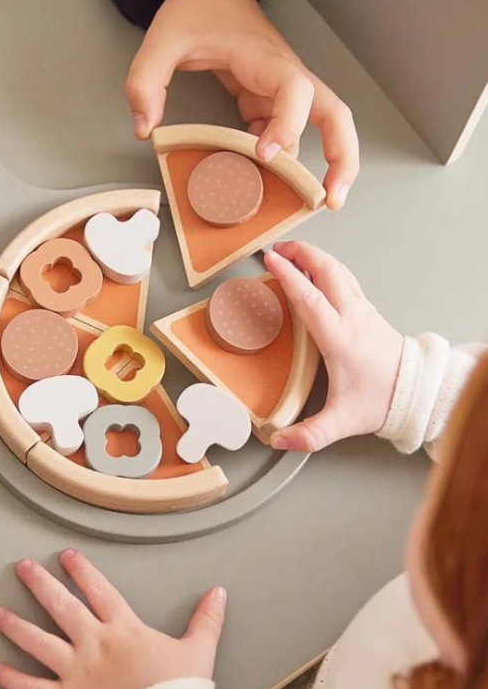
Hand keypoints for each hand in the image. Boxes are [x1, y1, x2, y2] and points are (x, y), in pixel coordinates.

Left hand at [0, 550, 226, 688]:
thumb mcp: (198, 650)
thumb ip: (206, 620)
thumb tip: (219, 592)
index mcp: (124, 629)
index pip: (99, 591)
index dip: (82, 571)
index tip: (66, 555)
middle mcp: (95, 644)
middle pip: (62, 607)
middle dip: (41, 584)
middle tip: (22, 567)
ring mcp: (78, 671)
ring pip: (39, 643)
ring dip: (16, 627)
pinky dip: (13, 681)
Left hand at [125, 0, 358, 208]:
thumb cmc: (195, 9)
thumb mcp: (161, 40)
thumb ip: (145, 82)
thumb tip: (145, 129)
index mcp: (265, 59)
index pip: (295, 91)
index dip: (287, 125)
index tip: (263, 154)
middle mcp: (284, 77)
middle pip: (334, 115)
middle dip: (340, 157)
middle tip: (330, 199)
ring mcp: (280, 92)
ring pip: (317, 129)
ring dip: (318, 166)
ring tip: (309, 205)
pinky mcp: (268, 102)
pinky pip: (285, 135)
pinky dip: (283, 162)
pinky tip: (266, 186)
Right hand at [264, 241, 403, 450]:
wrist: (417, 393)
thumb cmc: (382, 401)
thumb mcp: (342, 421)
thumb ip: (309, 434)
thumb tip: (278, 440)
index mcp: (340, 338)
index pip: (310, 298)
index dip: (289, 276)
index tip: (270, 260)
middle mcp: (352, 317)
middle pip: (327, 271)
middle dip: (302, 253)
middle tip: (277, 248)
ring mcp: (363, 311)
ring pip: (339, 272)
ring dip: (315, 258)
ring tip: (293, 253)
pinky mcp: (368, 313)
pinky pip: (346, 281)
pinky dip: (327, 269)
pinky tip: (317, 273)